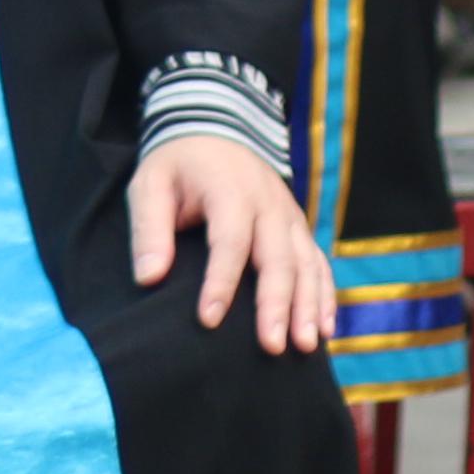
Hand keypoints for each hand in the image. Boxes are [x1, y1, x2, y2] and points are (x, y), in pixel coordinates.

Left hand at [129, 129, 336, 354]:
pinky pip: (318, 262)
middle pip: (278, 258)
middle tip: (271, 347)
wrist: (214, 127)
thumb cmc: (177, 165)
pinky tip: (324, 330)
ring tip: (304, 347)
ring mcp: (288, 215)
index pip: (229, 241)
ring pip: (306, 263)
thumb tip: (149, 278)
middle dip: (276, 305)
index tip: (208, 320)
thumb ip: (149, 230)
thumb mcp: (150, 185)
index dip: (220, 282)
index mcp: (230, 191)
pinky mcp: (297, 227)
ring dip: (308, 306)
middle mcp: (268, 203)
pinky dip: (324, 295)